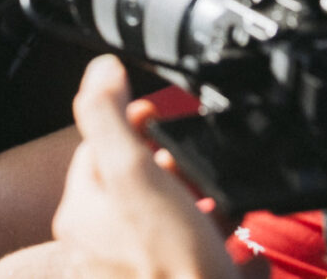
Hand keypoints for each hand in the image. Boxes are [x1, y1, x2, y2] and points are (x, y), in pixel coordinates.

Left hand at [0, 57, 234, 278]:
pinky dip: (221, 251)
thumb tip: (100, 68)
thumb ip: (109, 116)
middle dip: (170, 167)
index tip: (157, 112)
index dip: (129, 122)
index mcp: (82, 216)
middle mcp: (100, 250)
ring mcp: (136, 274)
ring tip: (227, 202)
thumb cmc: (169, 264)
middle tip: (198, 160)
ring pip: (166, 227)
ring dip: (198, 208)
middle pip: (134, 187)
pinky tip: (245, 253)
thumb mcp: (134, 172)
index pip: (96, 148)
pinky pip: (196, 264)